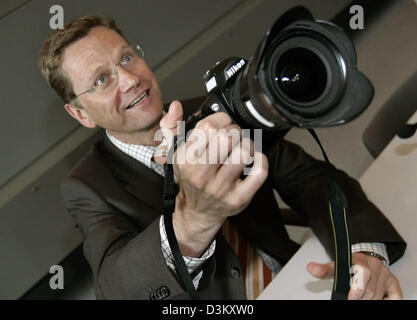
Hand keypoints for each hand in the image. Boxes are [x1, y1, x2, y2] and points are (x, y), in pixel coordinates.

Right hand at [159, 101, 267, 256]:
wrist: (198, 212)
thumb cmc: (191, 179)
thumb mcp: (175, 153)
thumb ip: (171, 126)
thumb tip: (175, 106)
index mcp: (185, 160)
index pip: (208, 126)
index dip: (222, 118)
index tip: (224, 123)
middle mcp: (201, 175)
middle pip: (228, 137)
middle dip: (235, 131)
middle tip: (234, 136)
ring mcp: (221, 188)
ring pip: (244, 152)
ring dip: (247, 145)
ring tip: (242, 148)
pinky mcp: (238, 198)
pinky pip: (259, 172)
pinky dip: (261, 160)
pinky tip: (253, 160)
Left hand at [307, 252, 402, 299]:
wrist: (365, 259)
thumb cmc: (350, 266)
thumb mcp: (336, 267)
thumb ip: (324, 270)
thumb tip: (310, 268)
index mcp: (360, 260)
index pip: (362, 272)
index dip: (357, 288)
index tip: (351, 298)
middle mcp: (375, 265)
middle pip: (369, 290)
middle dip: (359, 298)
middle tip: (352, 298)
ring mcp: (385, 274)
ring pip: (378, 296)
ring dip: (368, 300)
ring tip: (360, 298)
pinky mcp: (394, 282)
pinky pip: (395, 297)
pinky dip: (387, 301)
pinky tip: (378, 299)